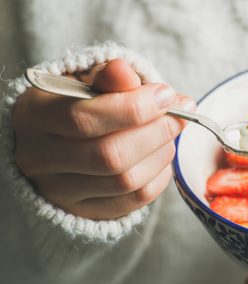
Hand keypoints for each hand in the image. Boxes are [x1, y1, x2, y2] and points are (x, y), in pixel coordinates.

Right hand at [12, 59, 195, 219]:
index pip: (84, 118)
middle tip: (178, 116)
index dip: (135, 107)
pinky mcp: (86, 211)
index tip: (167, 94)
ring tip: (169, 133)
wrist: (57, 141)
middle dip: (156, 132)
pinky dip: (159, 176)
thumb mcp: (86, 81)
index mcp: (34, 116)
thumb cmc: (77, 104)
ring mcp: (60, 191)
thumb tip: (126, 72)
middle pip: (110, 155)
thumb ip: (108, 76)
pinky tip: (160, 156)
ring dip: (161, 153)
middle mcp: (39, 159)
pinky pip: (135, 200)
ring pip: (126, 180)